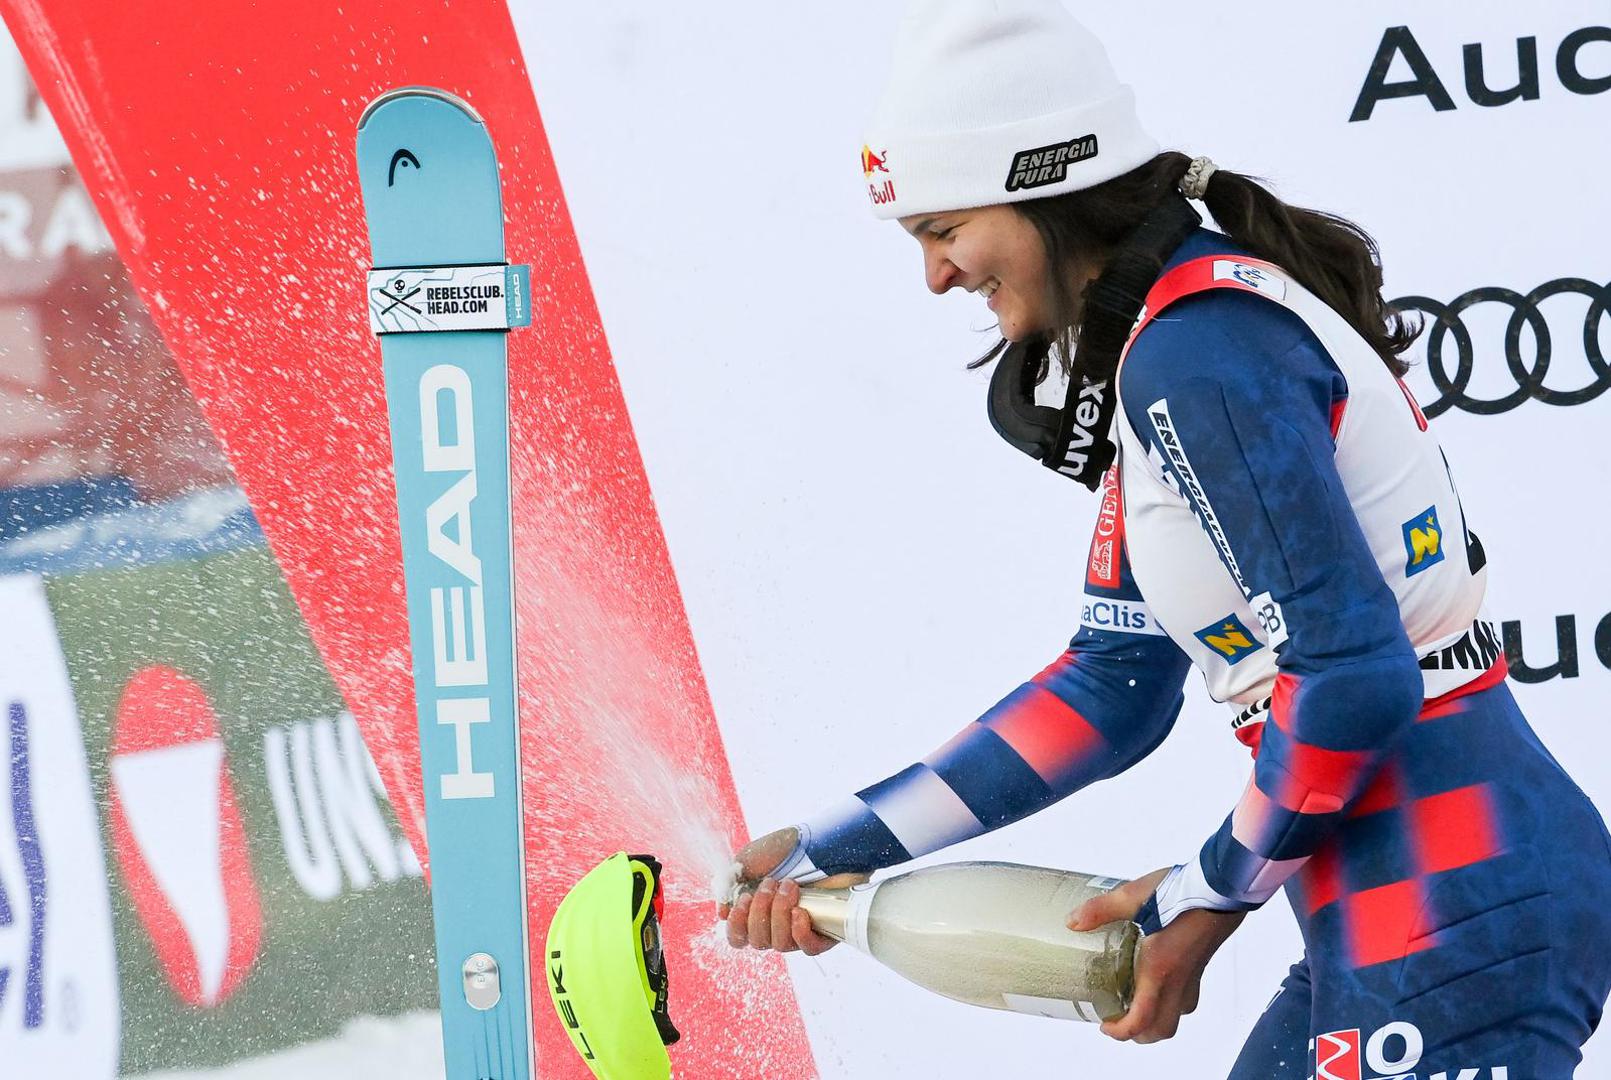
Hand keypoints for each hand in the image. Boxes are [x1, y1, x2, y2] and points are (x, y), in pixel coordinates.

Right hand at [718, 827, 870, 955]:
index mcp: (757, 913)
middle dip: (761, 911)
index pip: (738, 937)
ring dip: (780, 913)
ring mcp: (800, 932)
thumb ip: (731, 883)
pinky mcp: (824, 933)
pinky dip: (799, 931)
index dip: (737, 925)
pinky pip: (808, 949)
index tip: (743, 899)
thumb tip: (722, 912)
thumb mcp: (750, 860)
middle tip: (771, 883)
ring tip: (789, 886)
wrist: (824, 841)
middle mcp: (777, 926)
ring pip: (780, 944)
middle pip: (758, 941)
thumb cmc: (788, 849)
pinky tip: (799, 912)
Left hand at [1068, 867, 1245, 1043]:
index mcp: (1159, 969)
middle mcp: (1178, 980)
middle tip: (1117, 1020)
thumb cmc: (1182, 891)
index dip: (1121, 1032)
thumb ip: (1100, 909)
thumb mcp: (1133, 895)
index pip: (1142, 1020)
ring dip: (1156, 1021)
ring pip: (1178, 1017)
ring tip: (1134, 1005)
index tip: (1104, 1025)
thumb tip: (1072, 922)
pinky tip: (1157, 982)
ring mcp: (1192, 975)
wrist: (1222, 887)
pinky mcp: (1200, 966)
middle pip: (1162, 1029)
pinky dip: (1171, 1003)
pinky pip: (1187, 998)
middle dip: (1138, 1034)